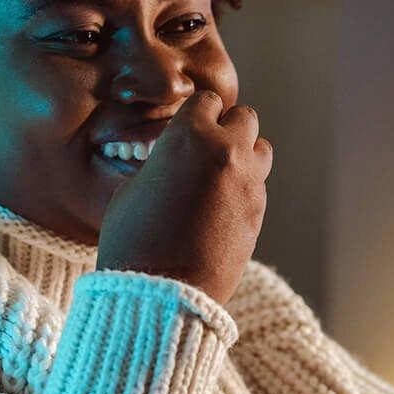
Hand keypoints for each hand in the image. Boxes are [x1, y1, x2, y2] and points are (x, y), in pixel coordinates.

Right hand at [95, 88, 272, 305]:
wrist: (161, 291)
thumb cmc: (133, 239)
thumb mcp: (132, 187)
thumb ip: (162, 162)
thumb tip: (173, 161)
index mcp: (189, 134)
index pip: (206, 101)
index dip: (195, 116)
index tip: (186, 131)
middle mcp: (226, 151)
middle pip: (244, 117)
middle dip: (226, 129)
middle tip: (206, 150)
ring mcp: (249, 182)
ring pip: (261, 148)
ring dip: (244, 155)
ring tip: (220, 176)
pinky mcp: (259, 212)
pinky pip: (258, 185)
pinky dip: (244, 188)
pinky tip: (221, 208)